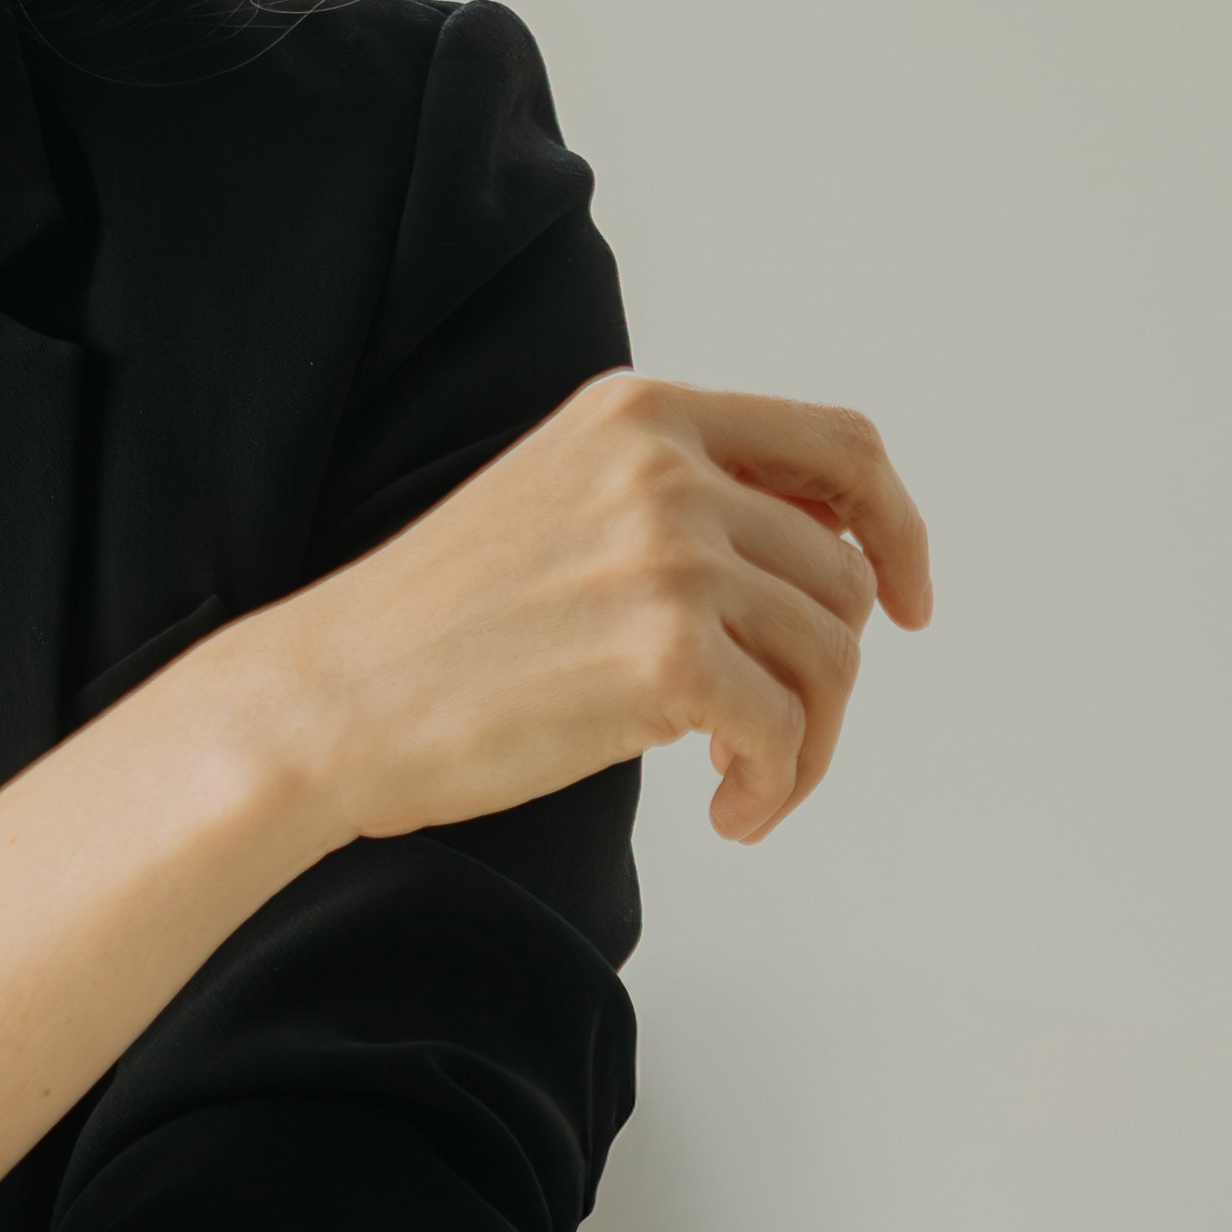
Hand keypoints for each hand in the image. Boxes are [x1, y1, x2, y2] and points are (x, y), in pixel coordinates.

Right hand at [244, 369, 931, 854]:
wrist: (327, 699)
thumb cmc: (430, 628)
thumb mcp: (558, 503)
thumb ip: (676, 503)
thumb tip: (819, 568)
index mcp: (641, 415)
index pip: (838, 444)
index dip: (895, 526)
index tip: (904, 602)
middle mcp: (666, 467)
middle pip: (843, 575)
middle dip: (828, 675)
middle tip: (773, 744)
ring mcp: (670, 555)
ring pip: (832, 657)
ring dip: (806, 744)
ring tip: (744, 788)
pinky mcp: (667, 655)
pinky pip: (787, 732)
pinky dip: (775, 788)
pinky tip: (726, 817)